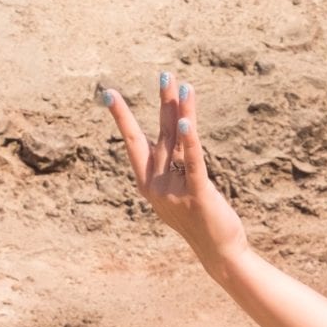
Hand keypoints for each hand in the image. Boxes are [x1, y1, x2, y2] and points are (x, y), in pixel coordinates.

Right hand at [104, 71, 251, 274]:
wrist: (217, 253)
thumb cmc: (199, 220)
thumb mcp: (180, 188)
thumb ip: (174, 163)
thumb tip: (176, 131)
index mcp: (148, 183)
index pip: (133, 142)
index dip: (122, 117)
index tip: (109, 92)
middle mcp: (156, 186)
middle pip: (160, 135)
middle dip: (164, 103)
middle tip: (165, 73)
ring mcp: (175, 192)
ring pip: (178, 144)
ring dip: (183, 113)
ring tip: (184, 85)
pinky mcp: (198, 196)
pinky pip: (193, 164)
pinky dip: (191, 142)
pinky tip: (189, 123)